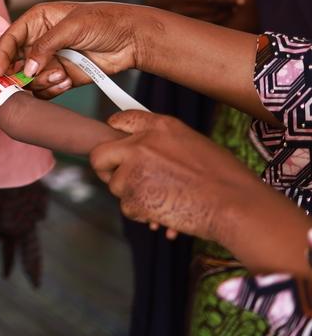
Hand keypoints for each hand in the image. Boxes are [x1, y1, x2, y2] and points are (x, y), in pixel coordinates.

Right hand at [0, 2, 148, 97]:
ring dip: (41, 81)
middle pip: (14, 61)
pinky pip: (45, 89)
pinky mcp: (61, 77)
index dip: (1, 54)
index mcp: (37, 21)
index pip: (9, 38)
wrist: (132, 39)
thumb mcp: (72, 26)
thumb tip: (28, 67)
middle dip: (18, 73)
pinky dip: (52, 90)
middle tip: (24, 81)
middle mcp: (39, 41)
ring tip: (61, 75)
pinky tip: (67, 81)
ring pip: (29, 79)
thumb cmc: (104, 21)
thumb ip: (46, 45)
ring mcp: (50, 60)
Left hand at [89, 111, 258, 244]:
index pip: (121, 121)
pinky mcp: (135, 197)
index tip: (114, 143)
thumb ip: (163, 142)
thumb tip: (144, 150)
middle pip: (100, 155)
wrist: (236, 204)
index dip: (113, 132)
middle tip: (117, 179)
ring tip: (163, 200)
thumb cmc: (225, 178)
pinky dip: (144, 214)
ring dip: (134, 196)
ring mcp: (135, 170)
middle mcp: (141, 144)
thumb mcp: (194, 143)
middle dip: (106, 169)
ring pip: (116, 186)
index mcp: (160, 127)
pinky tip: (166, 213)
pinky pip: (128, 208)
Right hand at [143, 0, 242, 23]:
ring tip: (234, 8)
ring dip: (224, 15)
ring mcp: (177, 23)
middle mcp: (176, 10)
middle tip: (241, 2)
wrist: (146, 10)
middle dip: (227, 6)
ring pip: (209, 21)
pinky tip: (225, 14)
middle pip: (210, 11)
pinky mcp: (180, 31)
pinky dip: (218, 21)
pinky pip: (205, 28)